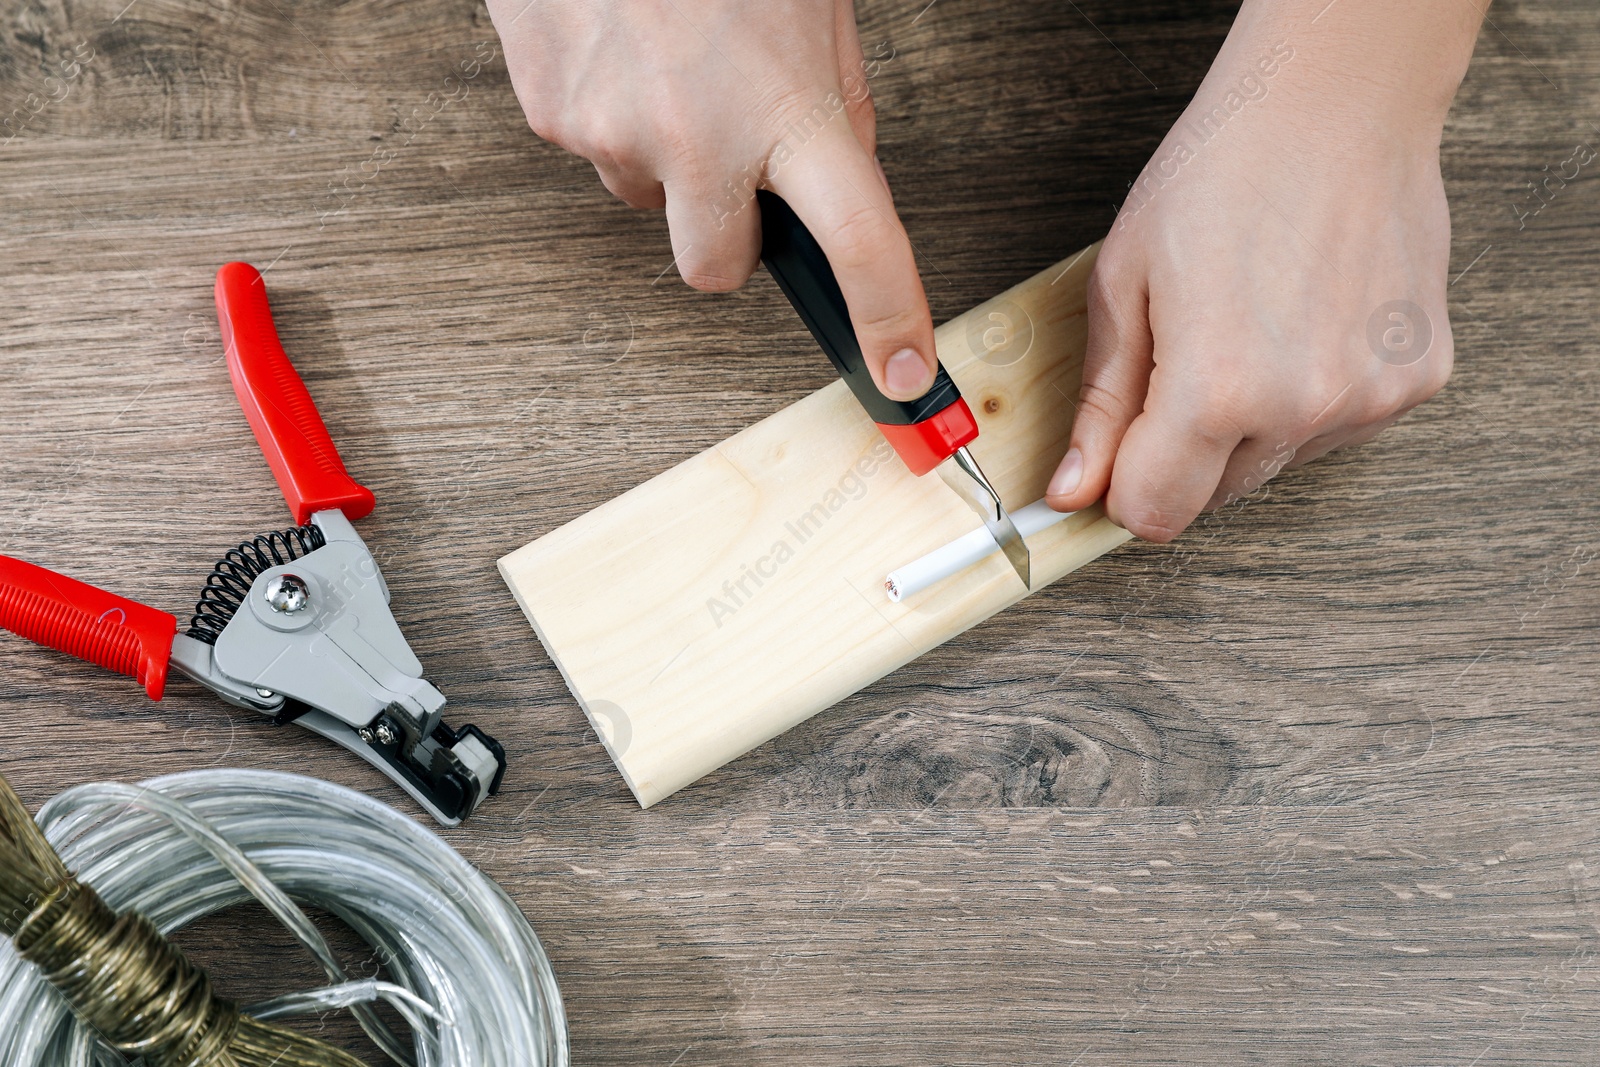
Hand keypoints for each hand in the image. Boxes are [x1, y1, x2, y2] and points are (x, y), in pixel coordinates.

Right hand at [486, 0, 937, 399]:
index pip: (860, 242)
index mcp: (791, 105)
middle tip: (731, 162)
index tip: (903, 374)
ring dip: (664, 158)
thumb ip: (833, 105)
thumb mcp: (814, 11)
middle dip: (727, 236)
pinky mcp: (552, 115)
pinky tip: (622, 49)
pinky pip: (592, 150)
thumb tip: (839, 177)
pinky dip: (612, 112)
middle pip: (715, 270)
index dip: (887, 319)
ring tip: (669, 63)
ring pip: (646, 200)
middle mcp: (702, 136)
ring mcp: (616, 133)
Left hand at [1045, 5, 1473, 541]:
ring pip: (1277, 463)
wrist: (1336, 103)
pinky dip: (1311, 395)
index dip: (1124, 488)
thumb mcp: (1123, 284)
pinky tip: (1302, 322)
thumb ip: (1101, 404)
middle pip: (1215, 496)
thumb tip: (1073, 492)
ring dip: (1251, 424)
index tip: (1118, 454)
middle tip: (1184, 358)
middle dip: (1184, 451)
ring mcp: (1370, 397)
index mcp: (1216, 389)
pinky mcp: (1418, 380)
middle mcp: (1302, 406)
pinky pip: (1338, 427)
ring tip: (1250, 324)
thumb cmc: (1223, 172)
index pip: (1154, 514)